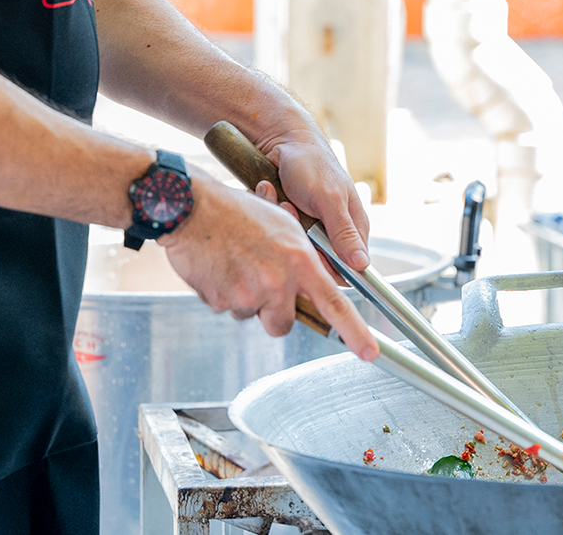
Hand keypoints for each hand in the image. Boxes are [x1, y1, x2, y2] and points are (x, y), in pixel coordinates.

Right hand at [159, 178, 378, 360]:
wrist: (192, 208)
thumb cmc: (238, 211)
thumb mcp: (282, 225)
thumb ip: (300, 258)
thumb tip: (309, 285)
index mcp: (299, 260)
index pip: (333, 304)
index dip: (354, 332)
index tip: (370, 353)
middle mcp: (277, 280)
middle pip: (284, 323)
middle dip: (275, 313)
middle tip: (262, 285)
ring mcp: (248, 293)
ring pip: (253, 315)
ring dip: (246, 299)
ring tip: (235, 264)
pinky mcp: (221, 301)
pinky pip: (227, 309)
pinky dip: (223, 294)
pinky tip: (217, 267)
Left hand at [260, 124, 371, 269]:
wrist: (282, 138)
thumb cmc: (311, 164)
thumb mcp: (329, 199)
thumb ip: (344, 233)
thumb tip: (362, 265)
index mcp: (353, 227)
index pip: (348, 269)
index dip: (326, 267)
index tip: (308, 252)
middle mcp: (332, 230)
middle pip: (315, 259)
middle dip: (298, 238)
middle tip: (291, 209)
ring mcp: (309, 226)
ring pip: (293, 245)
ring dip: (282, 219)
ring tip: (280, 194)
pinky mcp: (288, 219)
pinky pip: (276, 229)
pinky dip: (270, 209)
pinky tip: (269, 189)